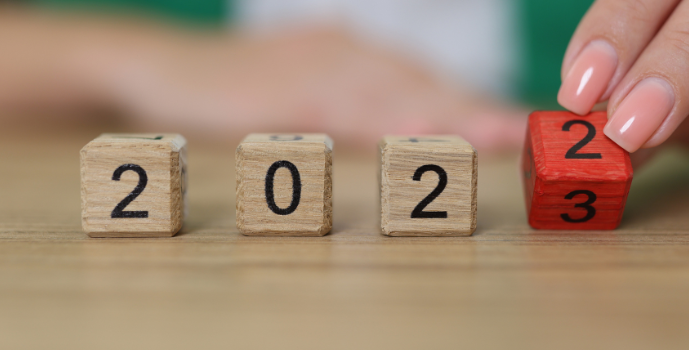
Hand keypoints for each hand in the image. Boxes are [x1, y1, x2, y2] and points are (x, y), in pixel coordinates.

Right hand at [85, 28, 524, 151]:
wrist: (161, 68)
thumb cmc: (242, 90)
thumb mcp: (308, 100)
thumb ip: (358, 115)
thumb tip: (413, 141)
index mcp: (358, 57)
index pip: (429, 83)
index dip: (477, 104)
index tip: (520, 126)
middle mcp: (349, 54)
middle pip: (424, 84)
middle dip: (477, 109)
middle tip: (526, 131)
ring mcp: (318, 66)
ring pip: (396, 92)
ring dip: (448, 113)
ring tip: (495, 133)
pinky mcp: (287, 88)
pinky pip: (345, 107)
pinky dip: (384, 119)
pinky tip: (418, 130)